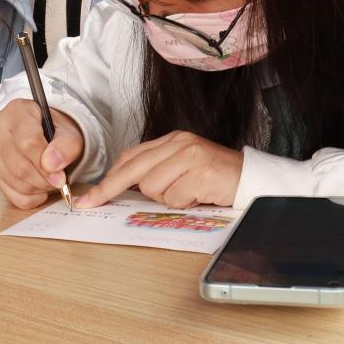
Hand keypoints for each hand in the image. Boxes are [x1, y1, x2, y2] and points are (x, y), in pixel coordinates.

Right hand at [0, 99, 83, 209]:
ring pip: (14, 181)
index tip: (61, 175)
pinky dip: (28, 197)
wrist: (42, 132)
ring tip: (49, 181)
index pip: (28, 142)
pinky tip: (38, 188)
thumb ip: (66, 146)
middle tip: (58, 181)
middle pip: (19, 165)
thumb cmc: (54, 131)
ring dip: (37, 189)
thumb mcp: (69, 132)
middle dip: (43, 180)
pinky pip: (9, 193)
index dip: (46, 164)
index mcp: (17, 111)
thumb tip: (52, 166)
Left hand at [75, 131, 242, 208]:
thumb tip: (124, 187)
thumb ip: (158, 170)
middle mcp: (180, 143)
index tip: (91, 195)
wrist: (253, 180)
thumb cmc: (217, 178)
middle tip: (90, 203)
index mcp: (173, 140)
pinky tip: (199, 195)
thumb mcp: (184, 167)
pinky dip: (184, 203)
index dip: (109, 177)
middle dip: (109, 188)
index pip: (131, 157)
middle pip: (133, 168)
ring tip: (189, 193)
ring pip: (152, 187)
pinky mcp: (200, 173)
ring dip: (167, 198)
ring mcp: (190, 156)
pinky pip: (174, 198)